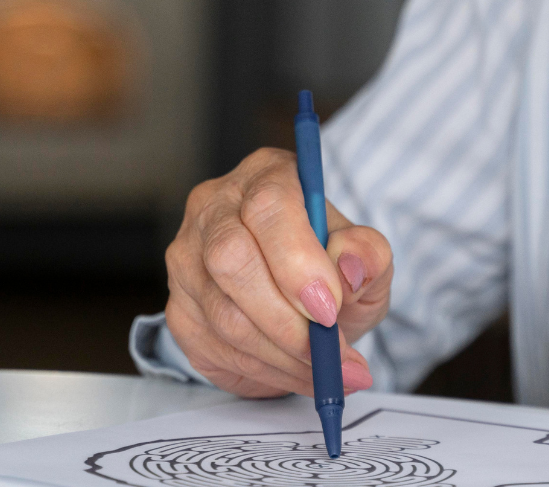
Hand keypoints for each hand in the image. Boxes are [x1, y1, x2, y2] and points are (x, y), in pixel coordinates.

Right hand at [163, 147, 392, 397]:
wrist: (304, 300)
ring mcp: (187, 259)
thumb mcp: (367, 258)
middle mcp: (214, 208)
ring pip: (224, 315)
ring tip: (329, 373)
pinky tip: (297, 372)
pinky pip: (216, 347)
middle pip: (231, 258)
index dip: (297, 261)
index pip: (268, 206)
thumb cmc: (332, 267)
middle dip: (287, 319)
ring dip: (283, 355)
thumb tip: (350, 267)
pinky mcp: (179, 309)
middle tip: (330, 353)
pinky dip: (265, 371)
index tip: (329, 308)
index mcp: (266, 176)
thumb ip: (368, 254)